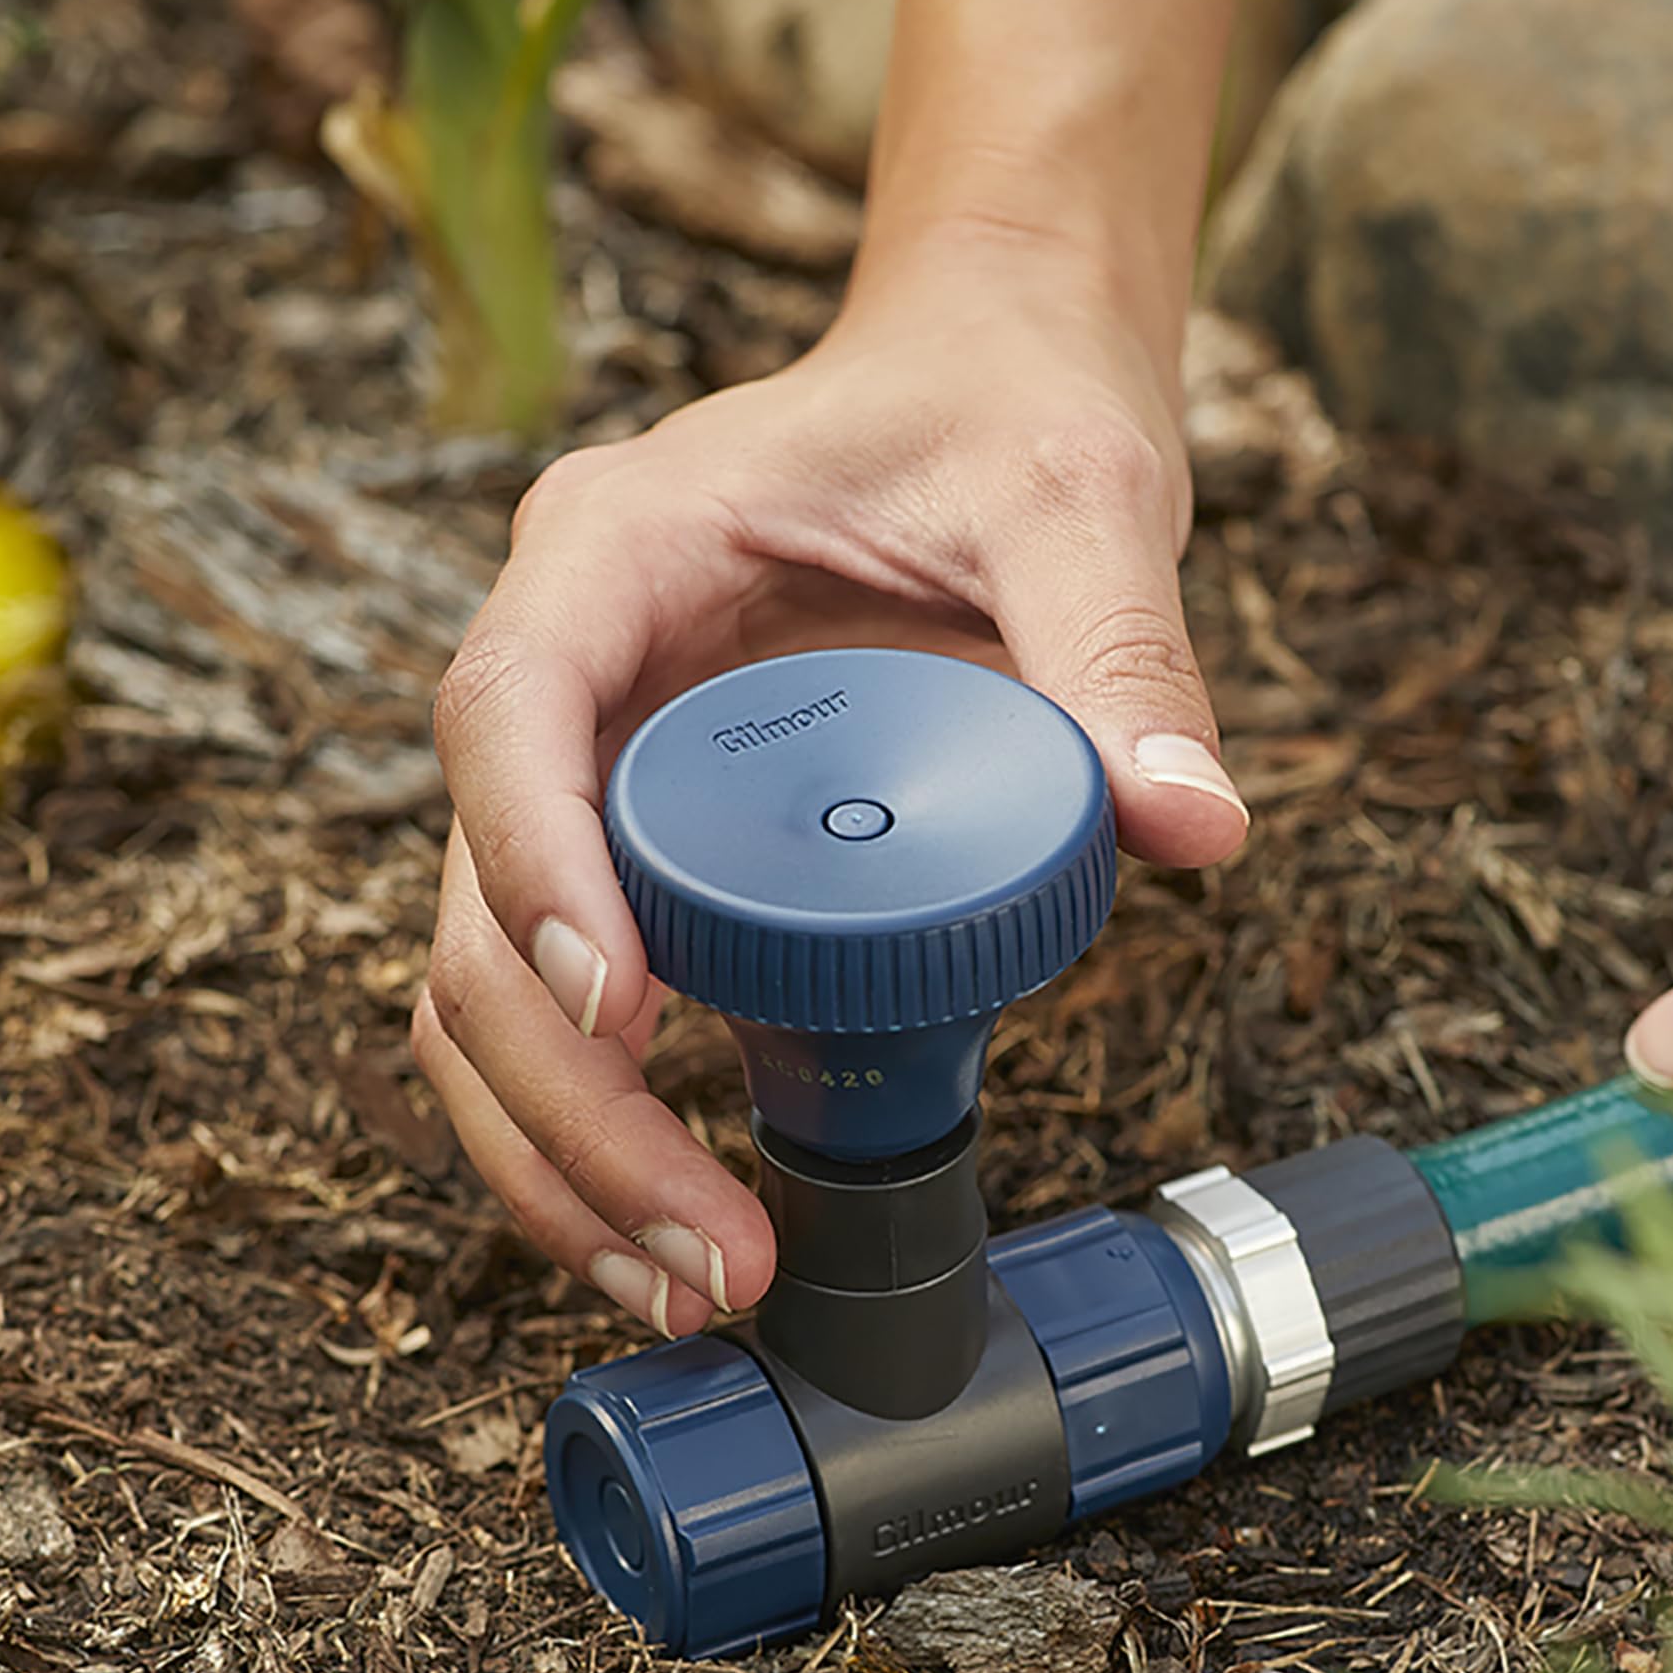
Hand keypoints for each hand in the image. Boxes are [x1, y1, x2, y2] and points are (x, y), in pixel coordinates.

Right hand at [413, 238, 1250, 1334]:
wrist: (983, 388)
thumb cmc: (1001, 410)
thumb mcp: (1073, 496)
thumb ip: (1122, 644)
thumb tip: (1196, 826)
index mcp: (615, 549)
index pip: (509, 715)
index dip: (538, 873)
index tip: (624, 1016)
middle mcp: (565, 671)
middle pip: (476, 908)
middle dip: (565, 1102)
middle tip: (704, 1250)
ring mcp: (583, 775)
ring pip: (486, 993)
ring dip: (559, 1159)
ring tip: (694, 1284)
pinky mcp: (633, 857)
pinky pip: (567, 1012)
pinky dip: (601, 1136)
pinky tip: (688, 1233)